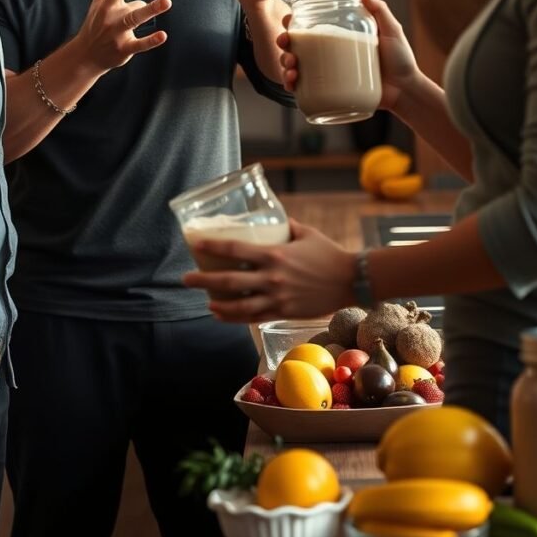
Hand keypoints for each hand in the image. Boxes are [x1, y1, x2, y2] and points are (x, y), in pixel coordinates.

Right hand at [78, 0, 171, 74]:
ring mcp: (118, 33)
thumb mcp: (95, 7)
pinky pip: (139, 44)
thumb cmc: (93, 27)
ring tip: (166, 2)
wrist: (85, 56)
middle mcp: (112, 17)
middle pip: (132, 5)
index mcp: (107, 5)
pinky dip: (151, 41)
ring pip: (135, 19)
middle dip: (145, 4)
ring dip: (150, 11)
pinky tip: (162, 35)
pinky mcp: (124, 48)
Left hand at [181, 220, 355, 322]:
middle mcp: (272, 277)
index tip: (195, 244)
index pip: (236, 249)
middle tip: (185, 279)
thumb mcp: (306, 233)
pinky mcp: (284, 312)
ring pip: (239, 305)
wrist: (351, 279)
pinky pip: (254, 317)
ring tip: (205, 302)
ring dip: (218, 304)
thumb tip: (275, 218)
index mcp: (275, 254)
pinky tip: (222, 315)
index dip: (213, 246)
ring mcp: (277, 297)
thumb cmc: (329, 253)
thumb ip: (287, 226)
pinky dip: (235, 317)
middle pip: (230, 280)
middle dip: (204, 280)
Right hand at [277, 0, 420, 109]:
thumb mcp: (390, 30)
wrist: (406, 91)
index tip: (288, 21)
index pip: (311, 28)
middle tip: (285, 44)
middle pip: (298, 46)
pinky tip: (292, 84)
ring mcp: (329, 75)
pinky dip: (293, 87)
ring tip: (292, 67)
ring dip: (285, 65)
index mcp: (339, 39)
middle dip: (284, 44)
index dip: (294, 24)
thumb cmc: (401, 60)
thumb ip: (378, 9)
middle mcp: (330, 56)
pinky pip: (306, 90)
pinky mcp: (331, 93)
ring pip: (297, 68)